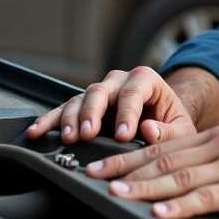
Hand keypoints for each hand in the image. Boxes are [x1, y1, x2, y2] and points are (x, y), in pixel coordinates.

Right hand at [26, 66, 196, 144]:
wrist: (163, 121)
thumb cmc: (172, 124)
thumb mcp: (180, 129)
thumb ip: (168, 131)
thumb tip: (149, 130)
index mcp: (146, 80)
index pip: (133, 92)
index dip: (127, 114)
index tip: (124, 136)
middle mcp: (119, 81)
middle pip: (100, 92)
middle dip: (92, 113)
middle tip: (88, 135)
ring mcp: (99, 94)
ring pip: (79, 100)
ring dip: (70, 119)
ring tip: (68, 138)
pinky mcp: (84, 108)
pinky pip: (62, 111)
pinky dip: (49, 121)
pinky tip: (37, 131)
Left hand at [85, 125, 218, 218]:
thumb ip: (213, 162)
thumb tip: (176, 175)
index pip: (165, 147)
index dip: (128, 155)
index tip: (100, 164)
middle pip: (166, 159)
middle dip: (125, 168)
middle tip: (94, 176)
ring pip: (181, 176)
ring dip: (145, 187)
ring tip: (117, 193)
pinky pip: (208, 197)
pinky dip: (182, 206)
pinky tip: (162, 211)